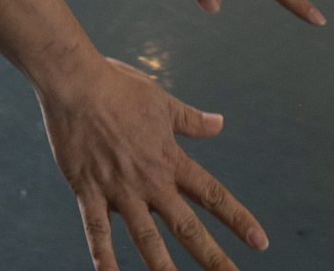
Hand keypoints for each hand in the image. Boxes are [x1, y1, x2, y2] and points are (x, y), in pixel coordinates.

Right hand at [39, 56, 264, 269]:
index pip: (212, 195)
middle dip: (212, 258)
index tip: (259, 242)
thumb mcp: (161, 101)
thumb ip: (190, 120)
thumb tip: (219, 123)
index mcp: (169, 159)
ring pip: (146, 238)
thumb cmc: (117, 85)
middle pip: (186, 228)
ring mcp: (119, 189)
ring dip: (162, 268)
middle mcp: (149, 181)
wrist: (74, 82)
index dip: (238, 219)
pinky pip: (97, 231)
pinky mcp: (88, 190)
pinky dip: (103, 256)